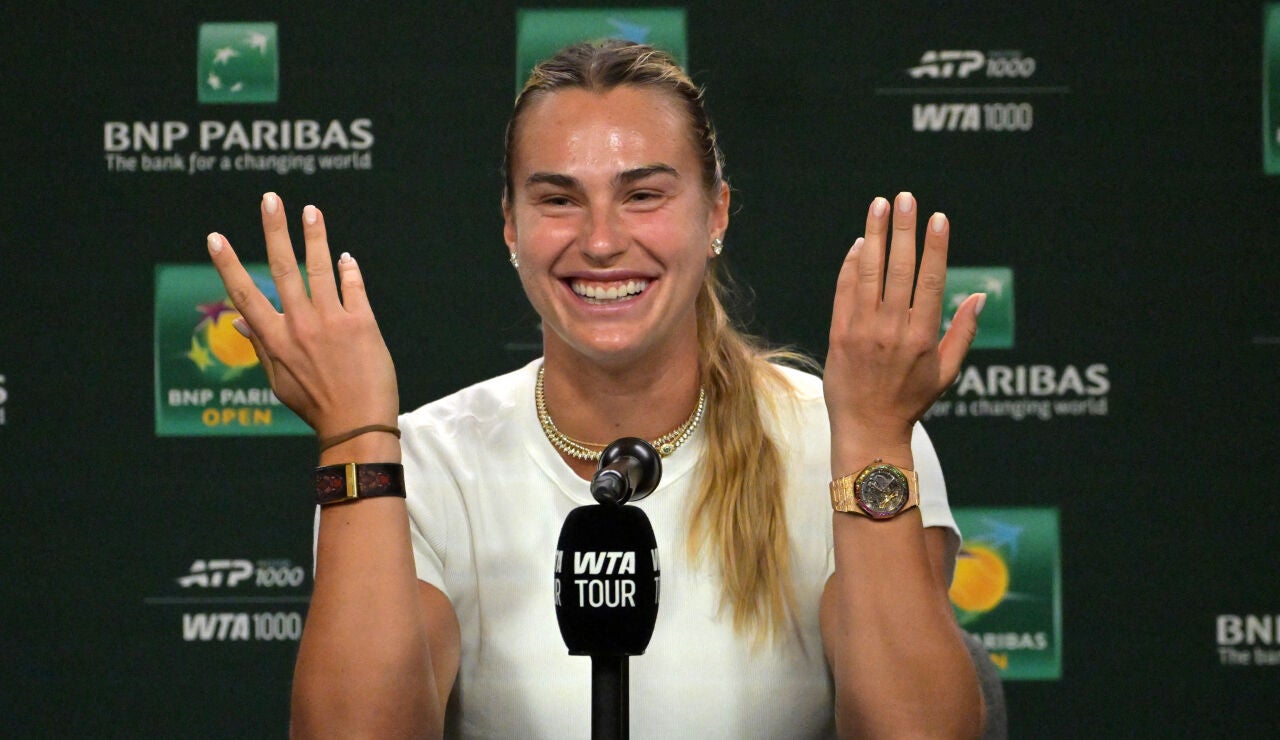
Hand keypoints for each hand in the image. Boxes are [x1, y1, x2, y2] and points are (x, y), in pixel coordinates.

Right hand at [206, 192, 398, 437]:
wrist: (358, 425)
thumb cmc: (316, 405)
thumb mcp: (278, 380)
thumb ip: (260, 345)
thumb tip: (237, 321)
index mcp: (275, 339)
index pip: (244, 294)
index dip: (228, 264)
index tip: (215, 237)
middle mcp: (300, 325)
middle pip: (283, 267)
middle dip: (275, 230)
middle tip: (270, 199)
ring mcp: (332, 321)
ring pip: (320, 268)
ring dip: (315, 236)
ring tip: (310, 210)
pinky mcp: (362, 323)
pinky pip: (353, 287)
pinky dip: (348, 269)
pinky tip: (345, 257)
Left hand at [823, 193, 983, 447]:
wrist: (868, 428)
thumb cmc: (910, 401)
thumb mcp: (946, 372)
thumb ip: (962, 332)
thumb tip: (979, 296)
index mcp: (922, 337)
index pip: (930, 281)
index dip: (934, 247)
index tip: (938, 219)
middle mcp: (892, 329)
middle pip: (898, 269)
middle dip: (903, 230)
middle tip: (906, 198)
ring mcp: (862, 330)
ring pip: (869, 273)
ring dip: (875, 236)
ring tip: (879, 206)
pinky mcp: (839, 334)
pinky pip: (845, 291)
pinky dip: (852, 265)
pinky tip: (860, 243)